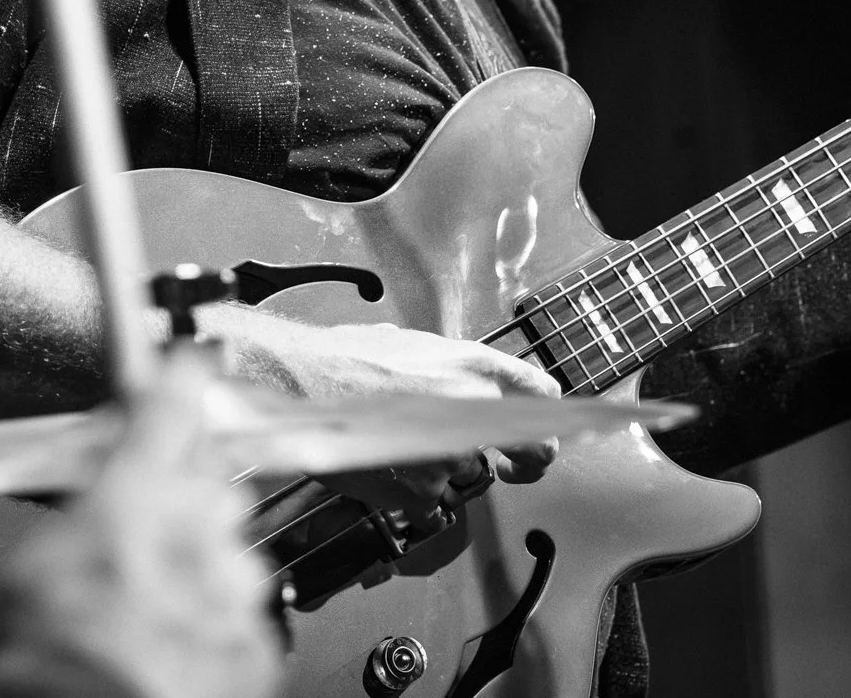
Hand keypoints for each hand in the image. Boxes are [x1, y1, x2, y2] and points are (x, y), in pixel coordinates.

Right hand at [0, 346, 282, 697]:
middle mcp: (199, 525)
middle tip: (145, 532)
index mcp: (140, 488)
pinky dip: (216, 625)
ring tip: (154, 607)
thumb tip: (95, 484)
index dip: (187, 374)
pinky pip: (244, 615)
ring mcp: (234, 584)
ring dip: (201, 566)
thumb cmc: (50, 645)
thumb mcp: (34, 552)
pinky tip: (177, 643)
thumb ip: (84, 502)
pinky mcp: (256, 643)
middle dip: (186, 495)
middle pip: (210, 481)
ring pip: (231, 551)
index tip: (197, 358)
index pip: (174, 403)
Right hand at [218, 313, 560, 524]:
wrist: (299, 380)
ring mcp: (448, 455)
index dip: (550, 418)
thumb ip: (449, 366)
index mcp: (474, 365)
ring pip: (467, 477)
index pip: (543, 394)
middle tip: (507, 466)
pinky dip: (413, 499)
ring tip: (397, 448)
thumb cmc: (343, 356)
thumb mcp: (410, 343)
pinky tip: (386, 472)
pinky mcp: (420, 491)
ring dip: (441, 472)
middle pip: (532, 451)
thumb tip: (462, 380)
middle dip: (523, 462)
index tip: (543, 432)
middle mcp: (473, 408)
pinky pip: (432, 507)